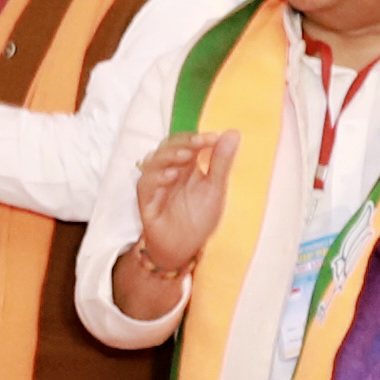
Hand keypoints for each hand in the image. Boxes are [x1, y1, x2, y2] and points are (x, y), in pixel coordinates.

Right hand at [129, 129, 236, 275]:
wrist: (184, 246)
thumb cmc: (199, 217)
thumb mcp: (215, 188)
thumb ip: (221, 161)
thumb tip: (233, 133)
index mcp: (187, 164)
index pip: (188, 142)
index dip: (199, 137)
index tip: (214, 138)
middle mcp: (169, 169)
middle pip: (169, 146)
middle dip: (183, 142)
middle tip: (198, 144)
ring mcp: (156, 183)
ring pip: (154, 160)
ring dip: (170, 155)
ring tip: (186, 156)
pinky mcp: (146, 198)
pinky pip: (146, 182)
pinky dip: (157, 176)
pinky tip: (171, 176)